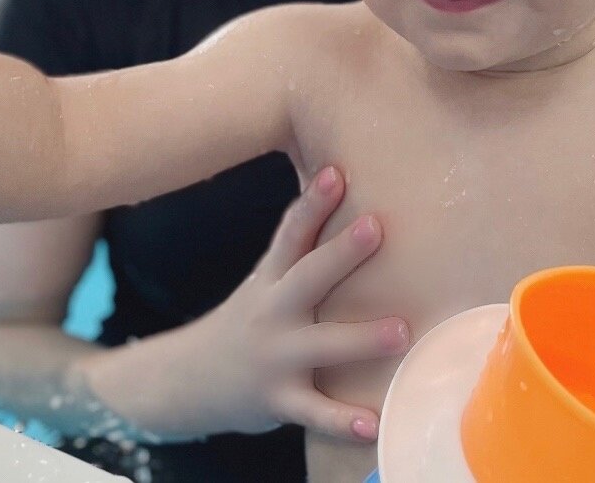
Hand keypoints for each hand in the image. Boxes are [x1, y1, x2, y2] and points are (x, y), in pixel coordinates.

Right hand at [184, 165, 408, 443]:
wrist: (192, 378)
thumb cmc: (250, 319)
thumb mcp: (267, 280)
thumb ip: (299, 244)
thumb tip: (335, 180)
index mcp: (272, 277)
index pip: (292, 232)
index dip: (313, 202)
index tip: (336, 172)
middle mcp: (272, 312)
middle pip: (308, 276)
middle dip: (341, 252)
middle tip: (376, 226)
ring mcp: (275, 357)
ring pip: (321, 346)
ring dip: (361, 338)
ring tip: (402, 330)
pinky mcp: (280, 400)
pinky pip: (315, 412)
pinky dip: (342, 420)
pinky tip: (374, 422)